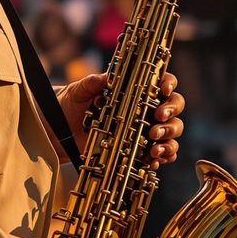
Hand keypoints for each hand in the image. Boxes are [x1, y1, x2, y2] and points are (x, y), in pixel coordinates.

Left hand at [58, 73, 185, 169]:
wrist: (62, 131)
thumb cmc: (73, 105)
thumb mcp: (79, 92)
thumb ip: (91, 84)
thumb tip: (104, 78)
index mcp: (135, 89)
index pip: (162, 81)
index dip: (168, 83)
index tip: (163, 90)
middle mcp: (145, 108)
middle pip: (174, 106)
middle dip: (171, 112)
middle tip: (158, 117)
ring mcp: (145, 130)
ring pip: (172, 131)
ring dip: (169, 138)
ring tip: (154, 146)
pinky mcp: (140, 150)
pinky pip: (161, 154)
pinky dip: (162, 158)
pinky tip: (152, 160)